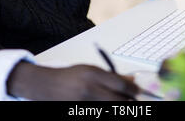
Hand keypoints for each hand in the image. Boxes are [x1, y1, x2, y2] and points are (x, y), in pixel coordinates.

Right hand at [7, 62, 140, 100]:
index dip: (134, 90)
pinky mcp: (79, 112)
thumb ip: (112, 76)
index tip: (138, 92)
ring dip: (119, 107)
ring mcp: (83, 104)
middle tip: (132, 102)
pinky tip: (105, 104)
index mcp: (92, 74)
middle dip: (130, 103)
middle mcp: (88, 89)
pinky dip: (107, 110)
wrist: (46, 86)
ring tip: (119, 103)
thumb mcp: (91, 70)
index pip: (121, 85)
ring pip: (112, 110)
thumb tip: (133, 81)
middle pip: (120, 102)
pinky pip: (100, 115)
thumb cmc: (70, 76)